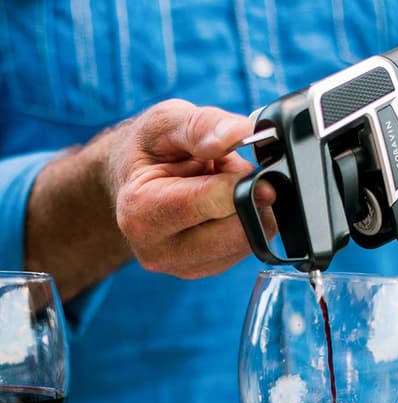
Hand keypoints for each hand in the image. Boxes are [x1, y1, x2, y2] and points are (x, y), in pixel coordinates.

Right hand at [103, 99, 275, 277]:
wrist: (132, 180)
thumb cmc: (147, 150)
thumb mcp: (165, 122)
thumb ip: (201, 126)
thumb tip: (239, 134)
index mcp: (141, 213)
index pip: (213, 202)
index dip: (240, 179)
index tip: (245, 164)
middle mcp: (160, 251)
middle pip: (238, 230)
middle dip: (247, 195)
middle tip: (229, 171)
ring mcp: (185, 267)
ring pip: (250, 240)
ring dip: (250, 208)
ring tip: (220, 186)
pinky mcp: (208, 270)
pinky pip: (250, 247)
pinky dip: (248, 222)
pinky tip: (224, 206)